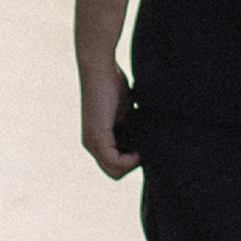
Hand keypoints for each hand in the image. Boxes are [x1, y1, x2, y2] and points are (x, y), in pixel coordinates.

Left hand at [80, 58, 139, 176]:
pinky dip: (131, 160)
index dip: (133, 160)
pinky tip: (140, 147)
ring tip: (144, 146)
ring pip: (115, 171)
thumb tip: (150, 138)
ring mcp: (92, 143)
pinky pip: (115, 162)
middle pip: (115, 172)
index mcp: (96, 139)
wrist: (99, 68)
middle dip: (133, 164)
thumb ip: (131, 126)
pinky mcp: (97, 137)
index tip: (145, 145)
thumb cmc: (113, 83)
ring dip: (133, 163)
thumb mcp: (125, 111)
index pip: (115, 165)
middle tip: (145, 147)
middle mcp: (91, 144)